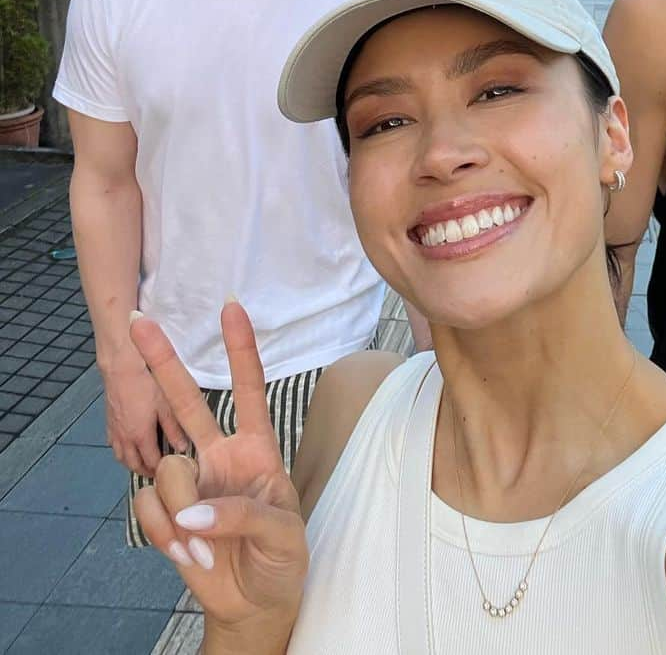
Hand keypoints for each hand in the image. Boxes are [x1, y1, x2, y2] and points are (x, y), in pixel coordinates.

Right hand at [102, 355, 188, 475]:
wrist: (122, 365)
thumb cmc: (147, 382)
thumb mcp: (167, 404)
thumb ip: (174, 428)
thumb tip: (182, 448)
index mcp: (140, 436)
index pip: (150, 462)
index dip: (161, 470)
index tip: (171, 472)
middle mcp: (124, 438)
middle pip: (132, 464)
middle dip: (145, 471)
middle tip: (158, 473)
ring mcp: (114, 430)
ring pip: (120, 456)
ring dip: (132, 463)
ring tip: (144, 462)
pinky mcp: (108, 420)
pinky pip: (113, 444)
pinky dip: (121, 450)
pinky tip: (128, 445)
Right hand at [130, 302, 307, 641]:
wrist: (255, 601)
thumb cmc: (282, 557)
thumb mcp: (284, 533)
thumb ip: (246, 513)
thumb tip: (195, 509)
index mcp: (257, 448)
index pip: (250, 389)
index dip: (241, 349)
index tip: (232, 307)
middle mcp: (220, 456)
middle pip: (187, 401)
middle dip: (163, 360)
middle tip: (137, 320)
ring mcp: (190, 482)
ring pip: (168, 467)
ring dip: (183, 509)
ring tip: (206, 544)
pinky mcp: (166, 513)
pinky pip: (149, 505)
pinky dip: (166, 533)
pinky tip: (189, 552)